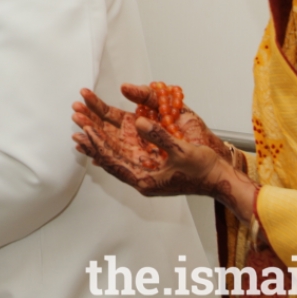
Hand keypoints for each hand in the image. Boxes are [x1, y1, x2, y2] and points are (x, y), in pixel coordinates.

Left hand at [72, 88, 257, 220]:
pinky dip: (110, 145)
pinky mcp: (148, 170)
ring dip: (97, 139)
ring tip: (79, 124)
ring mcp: (143, 175)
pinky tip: (99, 137)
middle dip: (92, 136)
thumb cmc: (204, 169)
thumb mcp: (182, 151)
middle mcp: (140, 179)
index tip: (85, 127)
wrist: (220, 180)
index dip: (98, 142)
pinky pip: (122, 156)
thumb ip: (159, 137)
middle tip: (76, 117)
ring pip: (113, 155)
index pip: (113, 159)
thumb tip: (138, 121)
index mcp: (145, 180)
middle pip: (108, 156)